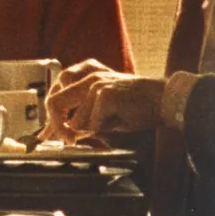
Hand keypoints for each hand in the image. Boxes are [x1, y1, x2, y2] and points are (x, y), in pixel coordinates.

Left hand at [44, 59, 165, 140]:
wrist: (166, 100)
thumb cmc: (138, 107)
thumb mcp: (104, 110)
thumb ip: (82, 117)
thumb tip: (64, 132)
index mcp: (86, 74)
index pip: (56, 94)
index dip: (51, 117)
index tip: (48, 135)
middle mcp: (88, 76)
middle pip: (54, 102)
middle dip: (56, 126)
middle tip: (67, 141)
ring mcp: (96, 83)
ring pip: (76, 120)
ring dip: (92, 129)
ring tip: (114, 121)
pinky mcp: (105, 94)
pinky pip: (93, 124)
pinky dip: (104, 129)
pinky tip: (121, 119)